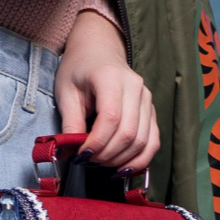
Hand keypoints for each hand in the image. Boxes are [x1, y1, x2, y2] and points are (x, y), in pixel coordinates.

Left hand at [54, 9, 160, 171]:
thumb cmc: (79, 69)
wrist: (98, 51)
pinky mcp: (151, 110)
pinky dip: (140, 159)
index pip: (110, 118)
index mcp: (110, 77)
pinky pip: (153, 140)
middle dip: (107, 154)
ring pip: (142, 140)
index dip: (97, 142)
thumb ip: (70, 122)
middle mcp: (135, 87)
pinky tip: (123, 168)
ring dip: (121, 159)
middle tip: (88, 161)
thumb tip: (70, 152)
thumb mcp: (66, 91)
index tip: (81, 155)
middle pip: (129, 132)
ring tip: (101, 162)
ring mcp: (147, 99)